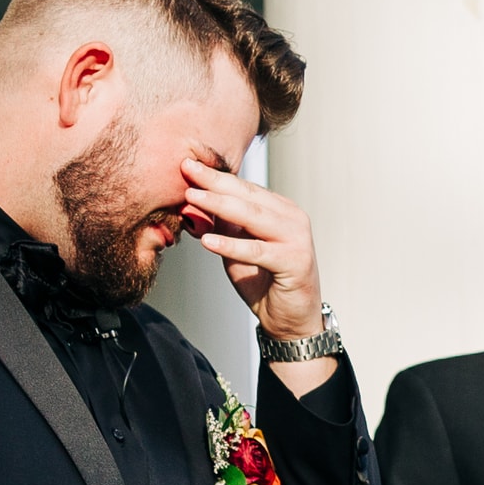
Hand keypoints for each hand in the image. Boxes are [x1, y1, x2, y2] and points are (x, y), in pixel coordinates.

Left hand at [182, 157, 336, 396]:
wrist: (291, 319)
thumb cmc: (265, 282)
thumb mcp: (239, 248)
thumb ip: (225, 225)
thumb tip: (196, 201)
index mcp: (281, 210)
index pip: (244, 188)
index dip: (215, 176)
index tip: (188, 164)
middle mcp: (292, 218)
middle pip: (248, 196)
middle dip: (214, 183)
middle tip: (187, 169)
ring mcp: (296, 239)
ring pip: (253, 217)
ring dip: (219, 206)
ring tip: (192, 197)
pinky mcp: (295, 262)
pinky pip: (257, 251)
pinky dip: (232, 245)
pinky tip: (208, 240)